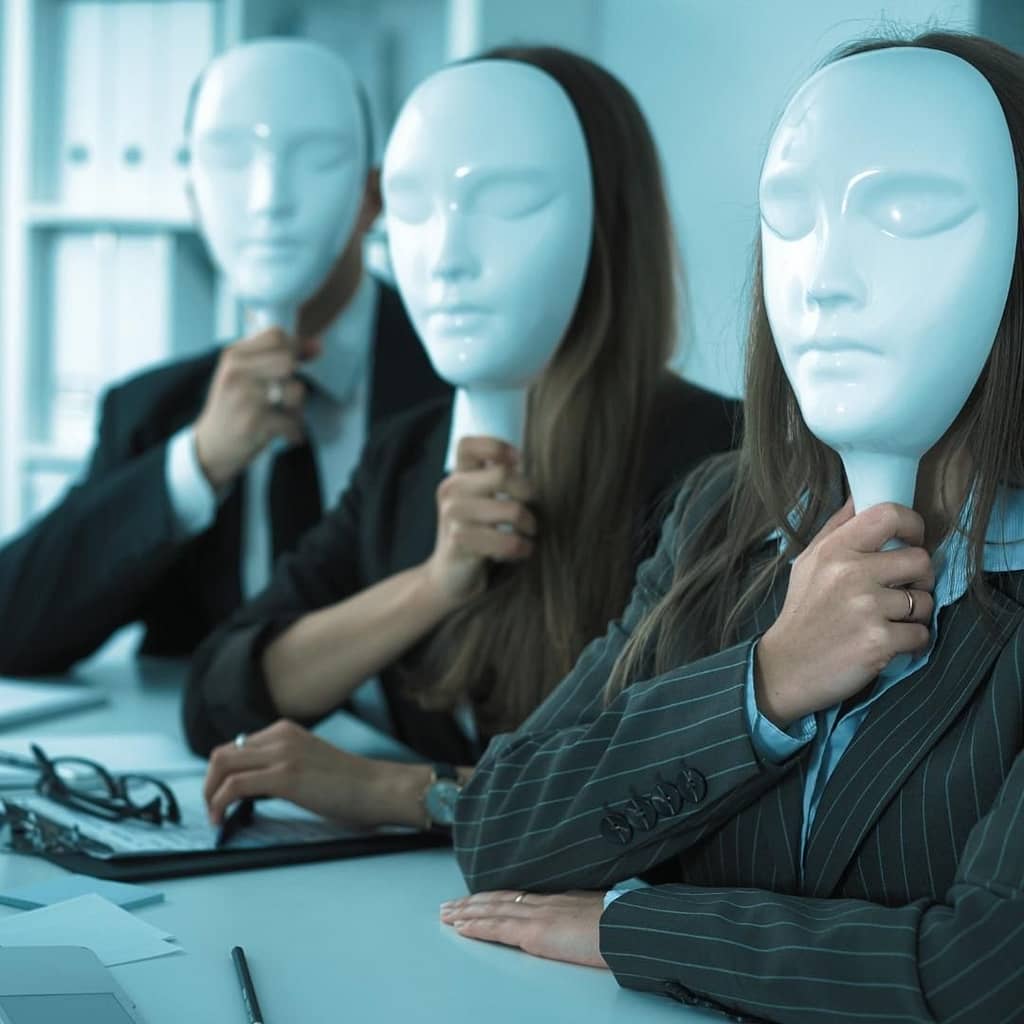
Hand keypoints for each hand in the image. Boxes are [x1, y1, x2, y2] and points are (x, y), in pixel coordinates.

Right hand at [193, 328, 321, 489]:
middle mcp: (236, 373)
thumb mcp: (244, 375)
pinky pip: (293, 420)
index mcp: (234, 356)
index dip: (296, 347)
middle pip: (288, 360)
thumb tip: (317, 346)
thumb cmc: (234, 408)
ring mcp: (245, 398)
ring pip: (295, 390)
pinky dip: (294, 430)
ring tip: (283, 415)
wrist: (211, 446)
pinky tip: (283, 433)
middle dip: (295, 378)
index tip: (300, 361)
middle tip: (285, 395)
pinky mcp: (254, 423)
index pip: (276, 335)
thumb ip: (276, 357)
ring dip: (297, 407)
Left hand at [203, 720, 379, 824]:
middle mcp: (280, 736)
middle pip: (222, 754)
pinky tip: (222, 821)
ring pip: (221, 765)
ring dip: (209, 793)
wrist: (379, 788)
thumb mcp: (310, 763)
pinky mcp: (285, 776)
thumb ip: (283, 765)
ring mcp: (282, 754)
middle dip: (209, 783)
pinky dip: (219, 804)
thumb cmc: (351, 785)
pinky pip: (234, 786)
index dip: (222, 774)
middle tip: (213, 809)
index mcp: (286, 730)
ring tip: (214, 816)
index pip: (236, 746)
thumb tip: (253, 787)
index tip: (221, 797)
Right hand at [422, 436, 536, 609]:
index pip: (469, 445)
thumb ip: (495, 481)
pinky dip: (522, 548)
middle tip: (532, 511)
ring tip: (528, 535)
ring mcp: (453, 516)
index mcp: (457, 477)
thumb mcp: (480, 502)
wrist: (448, 577)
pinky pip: (508, 541)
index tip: (519, 463)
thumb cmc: (475, 536)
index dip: (497, 448)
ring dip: (530, 526)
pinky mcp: (460, 542)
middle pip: (502, 475)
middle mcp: (451, 491)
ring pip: (513, 511)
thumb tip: (528, 465)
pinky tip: (521, 551)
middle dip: (528, 493)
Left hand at [440, 890, 607, 968]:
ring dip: (465, 912)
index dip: (493, 897)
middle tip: (448, 905)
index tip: (475, 898)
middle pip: (497, 899)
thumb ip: (579, 917)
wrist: (626, 927)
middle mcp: (542, 902)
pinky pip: (497, 927)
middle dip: (471, 903)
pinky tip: (460, 927)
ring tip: (446, 915)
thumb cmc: (619, 925)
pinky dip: (476, 926)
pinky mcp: (533, 932)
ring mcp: (536, 915)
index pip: (516, 896)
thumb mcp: (596, 915)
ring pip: (491, 910)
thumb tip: (577, 923)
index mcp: (556, 899)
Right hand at [757, 500, 934, 726]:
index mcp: (835, 550)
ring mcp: (867, 608)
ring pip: (925, 601)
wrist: (787, 667)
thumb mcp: (808, 562)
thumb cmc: (802, 611)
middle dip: (919, 578)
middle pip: (921, 560)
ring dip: (914, 614)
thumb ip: (837, 529)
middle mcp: (851, 574)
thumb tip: (862, 496)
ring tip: (887, 621)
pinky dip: (909, 643)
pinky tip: (885, 643)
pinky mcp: (879, 641)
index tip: (911, 540)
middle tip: (900, 590)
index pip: (890, 515)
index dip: (913, 526)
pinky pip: (921, 634)